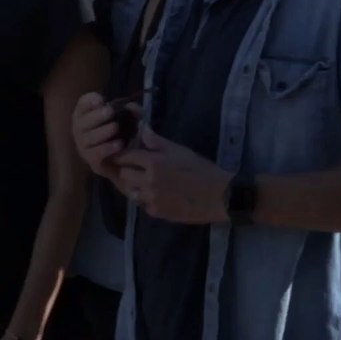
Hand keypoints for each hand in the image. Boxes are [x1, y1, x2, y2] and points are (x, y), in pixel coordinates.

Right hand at [72, 93, 139, 183]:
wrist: (123, 160)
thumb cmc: (122, 132)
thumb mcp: (130, 118)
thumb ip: (132, 111)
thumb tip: (132, 107)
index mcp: (85, 114)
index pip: (82, 104)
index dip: (89, 101)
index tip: (101, 99)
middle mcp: (80, 129)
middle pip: (82, 121)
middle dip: (96, 116)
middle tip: (109, 112)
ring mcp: (83, 146)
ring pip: (88, 138)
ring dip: (101, 132)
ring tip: (115, 127)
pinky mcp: (91, 161)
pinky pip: (95, 154)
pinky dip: (106, 148)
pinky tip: (118, 144)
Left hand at [116, 125, 230, 224]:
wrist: (218, 196)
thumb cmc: (200, 169)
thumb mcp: (179, 150)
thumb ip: (156, 141)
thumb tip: (141, 127)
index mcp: (153, 162)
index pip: (125, 157)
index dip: (122, 155)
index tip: (123, 155)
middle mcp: (147, 181)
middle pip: (124, 175)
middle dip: (127, 170)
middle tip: (135, 169)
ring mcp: (151, 198)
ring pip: (130, 191)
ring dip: (135, 186)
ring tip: (145, 183)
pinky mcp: (156, 212)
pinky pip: (142, 204)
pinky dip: (146, 199)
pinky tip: (158, 195)